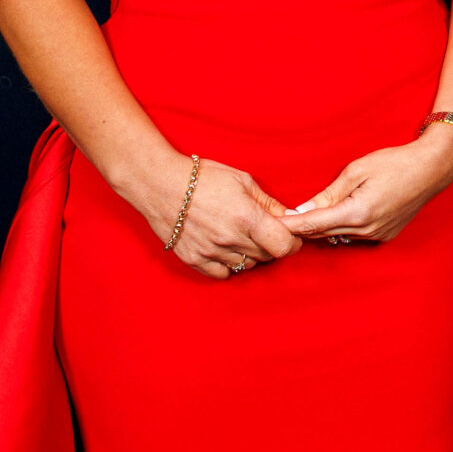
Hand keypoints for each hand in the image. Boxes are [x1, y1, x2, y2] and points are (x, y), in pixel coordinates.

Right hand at [131, 148, 299, 280]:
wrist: (160, 184)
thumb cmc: (203, 177)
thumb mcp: (243, 181)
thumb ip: (268, 203)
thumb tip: (289, 217)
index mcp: (247, 217)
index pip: (283, 246)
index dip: (292, 242)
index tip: (290, 235)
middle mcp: (230, 238)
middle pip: (267, 256)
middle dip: (272, 245)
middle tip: (264, 232)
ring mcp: (210, 252)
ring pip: (246, 266)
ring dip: (251, 255)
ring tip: (242, 237)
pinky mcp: (193, 259)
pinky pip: (221, 274)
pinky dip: (228, 265)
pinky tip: (225, 249)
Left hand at [285, 124, 452, 248]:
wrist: (432, 168)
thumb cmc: (395, 162)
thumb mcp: (356, 170)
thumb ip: (328, 193)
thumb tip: (303, 210)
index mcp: (357, 212)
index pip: (313, 224)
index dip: (290, 225)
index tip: (271, 224)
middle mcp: (367, 230)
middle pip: (322, 234)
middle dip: (301, 227)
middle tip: (280, 219)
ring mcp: (377, 235)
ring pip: (338, 236)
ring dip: (321, 228)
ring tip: (304, 216)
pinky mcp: (385, 235)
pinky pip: (354, 235)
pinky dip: (341, 227)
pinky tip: (336, 215)